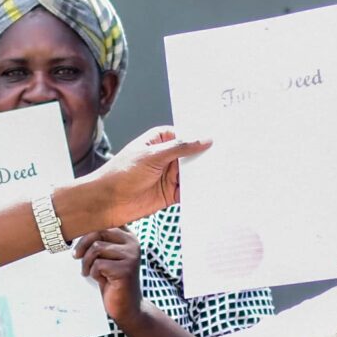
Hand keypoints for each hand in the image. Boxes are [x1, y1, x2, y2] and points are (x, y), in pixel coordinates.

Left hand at [61, 125, 212, 228]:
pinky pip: (189, 191)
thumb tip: (204, 139)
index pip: (187, 134)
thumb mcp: (153, 155)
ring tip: (226, 173)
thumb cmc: (122, 173)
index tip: (221, 136)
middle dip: (207, 157)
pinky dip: (199, 192)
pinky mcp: (170, 194)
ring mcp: (169, 175)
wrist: (107, 201)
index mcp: (160, 139)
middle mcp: (166, 157)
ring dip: (205, 175)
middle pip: (193, 155)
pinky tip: (212, 190)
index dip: (202, 136)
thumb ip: (180, 148)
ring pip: (193, 174)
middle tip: (229, 155)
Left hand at [76, 226, 142, 320]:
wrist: (125, 306)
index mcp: (128, 236)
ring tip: (88, 271)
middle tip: (75, 256)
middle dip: (82, 244)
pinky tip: (100, 279)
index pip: (105, 221)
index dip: (88, 227)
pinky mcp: (125, 270)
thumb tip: (75, 227)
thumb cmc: (111, 280)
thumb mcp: (105, 257)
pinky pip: (98, 264)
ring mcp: (131, 256)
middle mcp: (132, 243)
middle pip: (98, 231)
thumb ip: (97, 240)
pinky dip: (93, 273)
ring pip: (96, 248)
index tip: (76, 237)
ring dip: (86, 262)